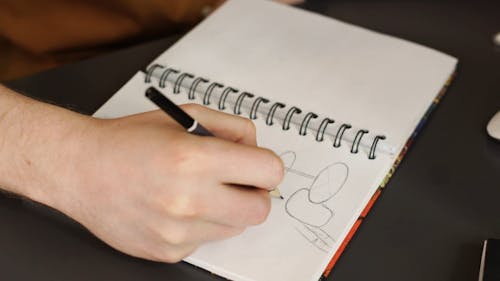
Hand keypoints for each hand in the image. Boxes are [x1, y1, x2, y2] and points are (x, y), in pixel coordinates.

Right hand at [0, 86, 283, 262]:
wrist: (81, 169)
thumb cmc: (129, 140)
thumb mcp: (185, 116)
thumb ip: (233, 129)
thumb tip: (258, 151)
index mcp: (193, 159)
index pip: (269, 171)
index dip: (267, 165)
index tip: (257, 165)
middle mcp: (187, 200)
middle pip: (260, 209)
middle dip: (255, 193)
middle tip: (236, 182)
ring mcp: (177, 232)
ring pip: (235, 228)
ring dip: (226, 209)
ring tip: (198, 191)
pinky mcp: (168, 251)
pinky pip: (207, 240)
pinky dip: (201, 224)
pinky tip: (176, 207)